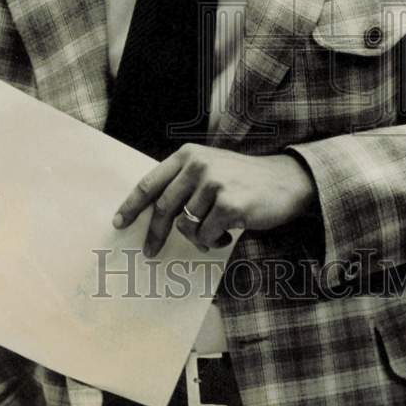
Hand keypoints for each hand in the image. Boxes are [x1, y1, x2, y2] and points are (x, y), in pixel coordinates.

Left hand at [112, 143, 316, 256]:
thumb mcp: (211, 168)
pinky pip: (207, 235)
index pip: (150, 182)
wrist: (286, 181)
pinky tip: (228, 235)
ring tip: (214, 234)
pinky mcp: (229, 204)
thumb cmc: (244, 180)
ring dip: (197, 238)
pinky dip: (214, 242)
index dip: (132, 205)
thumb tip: (156, 215)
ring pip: (186, 225)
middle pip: (163, 208)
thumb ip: (184, 182)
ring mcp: (214, 183)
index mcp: (189, 155)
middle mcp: (198, 165)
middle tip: (150, 251)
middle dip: (155, 234)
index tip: (119, 222)